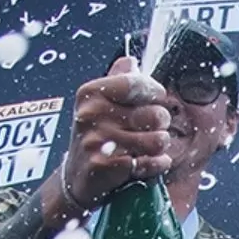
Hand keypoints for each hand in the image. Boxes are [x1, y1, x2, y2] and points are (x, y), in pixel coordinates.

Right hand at [40, 56, 173, 220]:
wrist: (77, 177)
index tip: (158, 98)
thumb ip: (117, 81)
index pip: (136, 83)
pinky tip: (149, 162)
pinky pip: (151, 163)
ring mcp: (97, 141)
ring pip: (158, 140)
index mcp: (91, 94)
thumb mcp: (98, 104)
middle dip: (162, 123)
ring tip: (150, 147)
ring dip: (160, 146)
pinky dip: (157, 164)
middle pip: (155, 114)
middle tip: (153, 129)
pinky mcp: (105, 167)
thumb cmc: (95, 136)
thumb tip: (131, 61)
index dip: (155, 92)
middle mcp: (91, 115)